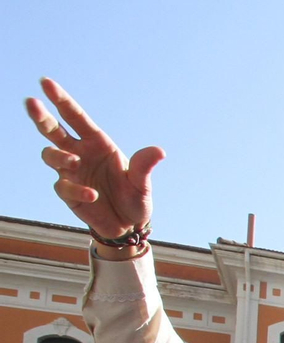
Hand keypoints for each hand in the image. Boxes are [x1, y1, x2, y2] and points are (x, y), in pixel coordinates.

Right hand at [25, 79, 163, 241]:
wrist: (128, 226)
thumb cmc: (135, 199)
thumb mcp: (142, 184)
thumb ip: (144, 167)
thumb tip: (159, 151)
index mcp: (97, 143)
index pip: (75, 116)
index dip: (60, 99)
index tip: (46, 82)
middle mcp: (79, 153)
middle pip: (52, 130)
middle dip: (41, 116)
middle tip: (31, 102)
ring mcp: (70, 171)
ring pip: (50, 154)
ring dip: (59, 156)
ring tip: (75, 162)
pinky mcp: (67, 191)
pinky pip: (63, 186)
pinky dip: (77, 190)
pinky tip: (93, 196)